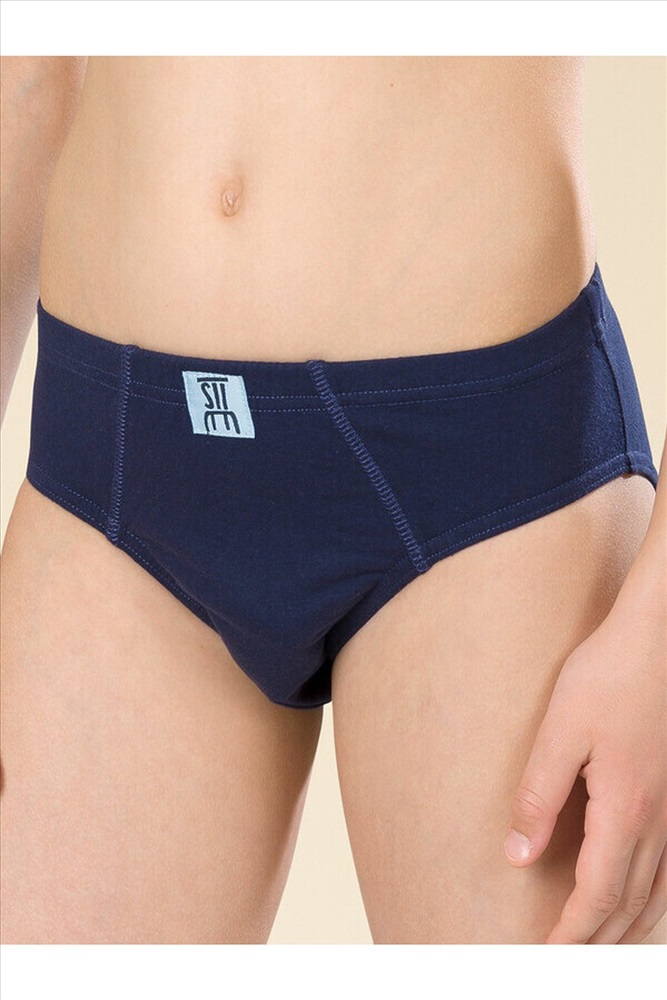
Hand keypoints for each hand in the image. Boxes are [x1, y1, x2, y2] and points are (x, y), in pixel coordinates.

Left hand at [503, 562, 666, 942]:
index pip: (596, 895)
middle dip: (598, 943)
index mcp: (625, 810)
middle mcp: (660, 821)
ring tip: (603, 950)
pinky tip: (646, 900)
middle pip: (629, 904)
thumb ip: (537, 796)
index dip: (571, 935)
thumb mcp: (560, 731)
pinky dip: (656, 898)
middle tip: (566, 965)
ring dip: (628, 927)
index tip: (546, 960)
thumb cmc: (609, 674)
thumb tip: (517, 854)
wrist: (661, 635)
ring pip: (659, 892)